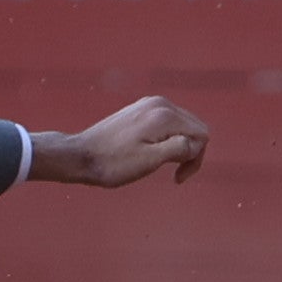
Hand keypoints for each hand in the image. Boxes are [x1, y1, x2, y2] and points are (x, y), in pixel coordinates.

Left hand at [32, 96, 209, 186]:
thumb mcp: (151, 160)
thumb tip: (195, 143)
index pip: (202, 135)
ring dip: (178, 147)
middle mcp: (160, 103)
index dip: (196, 158)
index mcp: (164, 115)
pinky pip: (166, 123)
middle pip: (194, 127)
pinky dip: (166, 139)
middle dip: (190, 152)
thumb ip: (180, 148)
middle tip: (174, 175)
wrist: (79, 156)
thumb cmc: (113, 163)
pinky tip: (151, 153)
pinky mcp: (139, 109)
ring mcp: (148, 104)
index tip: (177, 177)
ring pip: (181, 126)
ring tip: (161, 165)